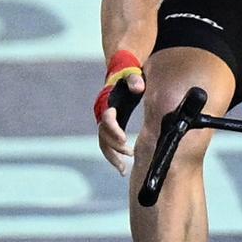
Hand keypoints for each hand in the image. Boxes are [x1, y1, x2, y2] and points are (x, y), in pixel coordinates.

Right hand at [94, 50, 143, 175]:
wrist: (121, 73)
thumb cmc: (129, 75)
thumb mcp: (132, 75)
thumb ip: (134, 80)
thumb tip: (138, 87)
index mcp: (107, 103)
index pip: (106, 119)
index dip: (113, 130)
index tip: (124, 139)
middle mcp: (102, 114)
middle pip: (103, 135)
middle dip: (114, 147)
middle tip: (128, 154)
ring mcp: (105, 122)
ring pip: (103, 144)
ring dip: (113, 156)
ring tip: (124, 168)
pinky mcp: (110, 127)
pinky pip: (108, 144)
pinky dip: (114, 156)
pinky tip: (124, 165)